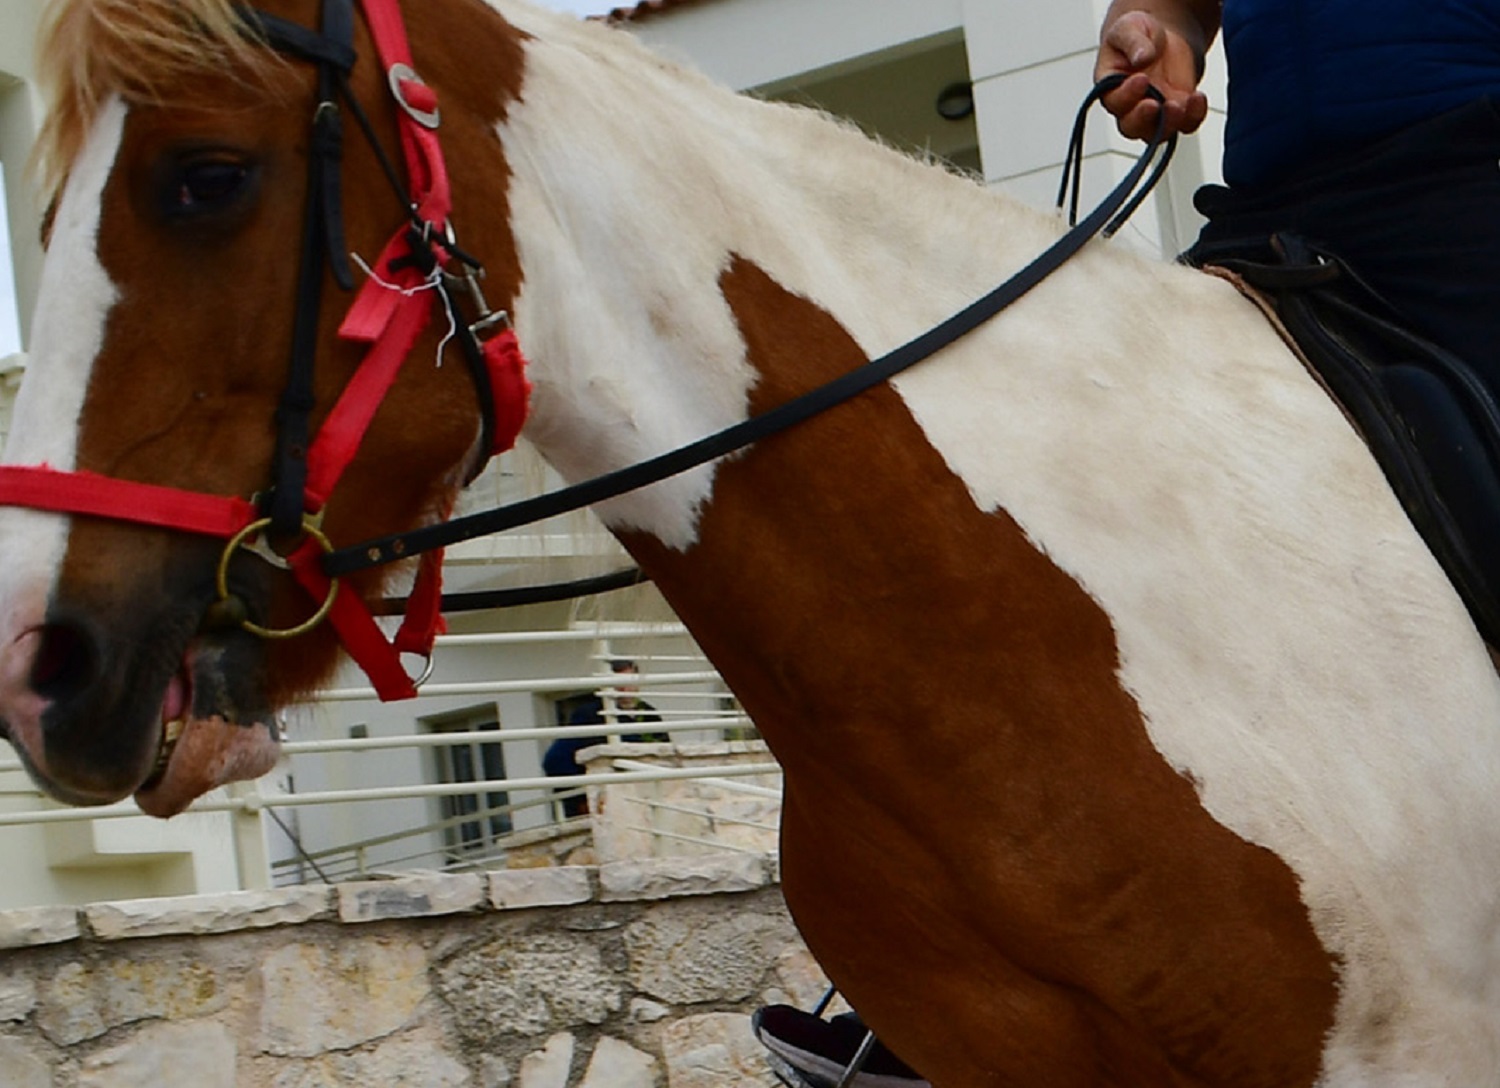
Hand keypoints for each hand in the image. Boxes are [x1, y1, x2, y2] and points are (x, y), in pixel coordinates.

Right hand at [1095, 10, 1209, 139]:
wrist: (1163, 40)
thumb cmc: (1138, 34)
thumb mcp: (1130, 28)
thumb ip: (1132, 41)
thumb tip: (1142, 58)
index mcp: (1110, 88)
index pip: (1114, 101)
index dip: (1126, 95)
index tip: (1142, 78)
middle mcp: (1129, 108)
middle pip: (1131, 127)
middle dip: (1142, 119)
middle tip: (1155, 105)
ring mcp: (1155, 114)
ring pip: (1158, 133)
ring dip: (1168, 124)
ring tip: (1180, 105)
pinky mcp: (1178, 112)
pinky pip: (1186, 124)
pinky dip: (1193, 116)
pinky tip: (1198, 97)